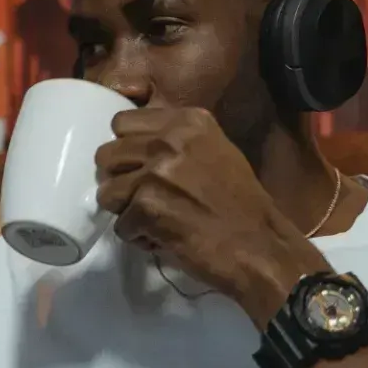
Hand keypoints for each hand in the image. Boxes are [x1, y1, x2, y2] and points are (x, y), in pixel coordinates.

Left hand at [94, 107, 325, 323]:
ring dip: (126, 211)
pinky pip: (120, 225)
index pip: (122, 122)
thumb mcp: (215, 152)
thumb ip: (175, 142)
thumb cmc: (240, 205)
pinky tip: (164, 239)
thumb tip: (132, 146)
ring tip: (154, 220)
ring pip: (107, 191)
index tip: (139, 167)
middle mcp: (168, 140)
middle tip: (143, 198)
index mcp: (187, 121)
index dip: (126, 149)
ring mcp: (156, 173)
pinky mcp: (147, 207)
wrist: (260, 247)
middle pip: (107, 155)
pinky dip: (138, 237)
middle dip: (120, 180)